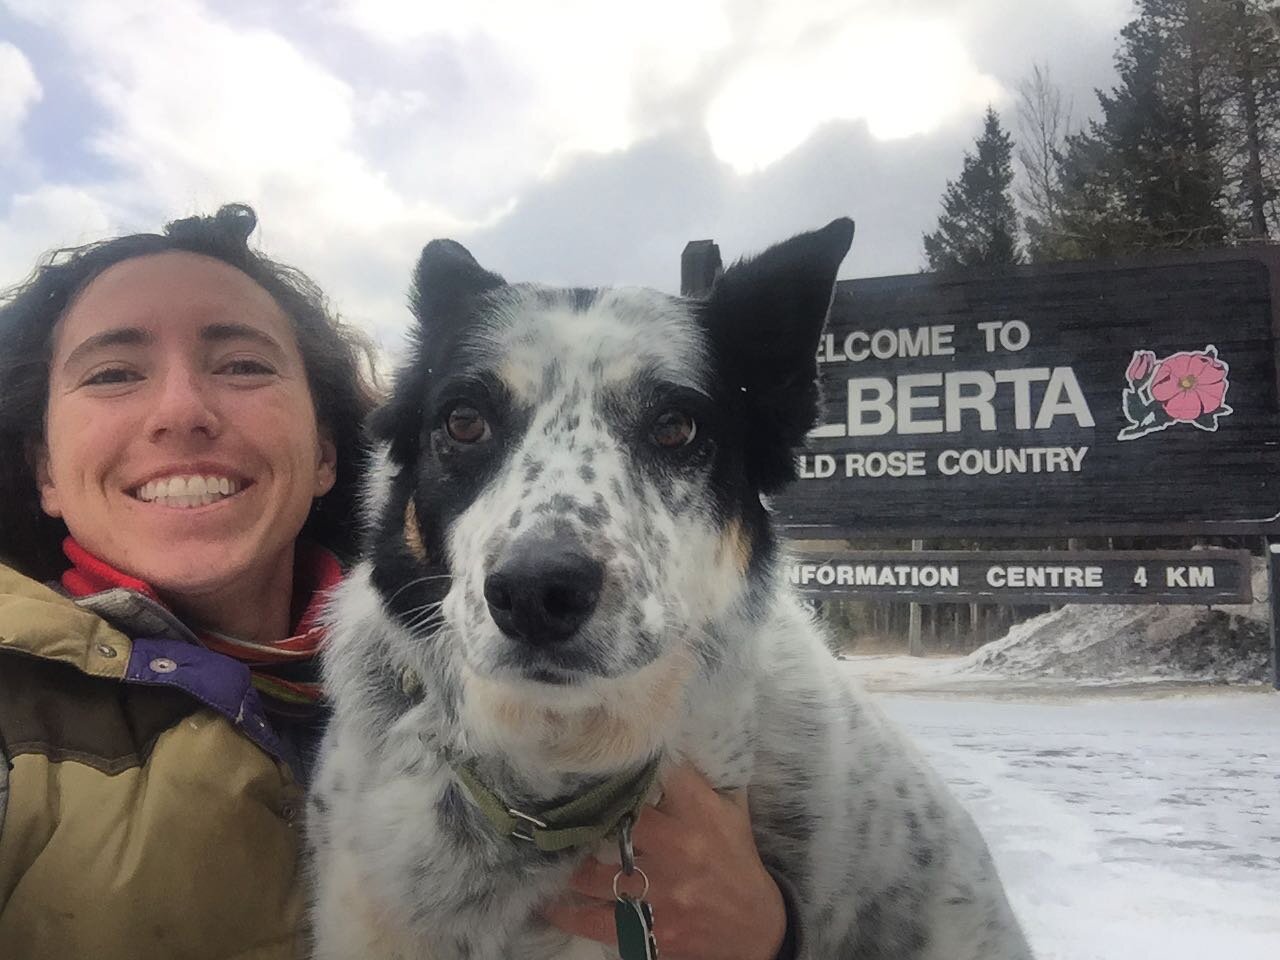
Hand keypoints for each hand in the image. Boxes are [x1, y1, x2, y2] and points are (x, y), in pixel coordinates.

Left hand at [542, 764, 786, 959]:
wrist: (756, 928)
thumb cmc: (738, 861)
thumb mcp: (732, 811)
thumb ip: (705, 778)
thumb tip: (676, 736)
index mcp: (699, 813)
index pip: (660, 774)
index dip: (629, 764)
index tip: (600, 756)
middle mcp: (677, 848)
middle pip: (617, 821)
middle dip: (588, 815)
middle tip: (558, 807)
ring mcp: (662, 892)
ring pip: (595, 873)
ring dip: (569, 864)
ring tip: (548, 851)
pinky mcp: (651, 930)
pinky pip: (596, 921)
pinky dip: (568, 915)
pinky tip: (549, 904)